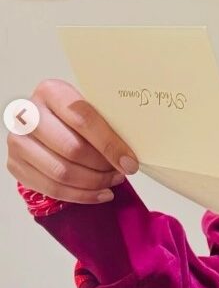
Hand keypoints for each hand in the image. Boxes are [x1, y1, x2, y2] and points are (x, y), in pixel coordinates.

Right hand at [6, 79, 138, 203]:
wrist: (47, 122)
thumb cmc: (75, 115)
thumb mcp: (92, 108)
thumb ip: (108, 122)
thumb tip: (133, 152)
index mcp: (51, 92)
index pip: (84, 120)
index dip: (110, 145)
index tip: (130, 162)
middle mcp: (29, 115)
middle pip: (72, 149)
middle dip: (103, 166)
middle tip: (123, 172)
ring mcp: (18, 141)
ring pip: (62, 172)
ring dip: (94, 182)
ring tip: (113, 180)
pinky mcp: (16, 165)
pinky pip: (52, 189)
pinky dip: (81, 195)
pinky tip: (100, 193)